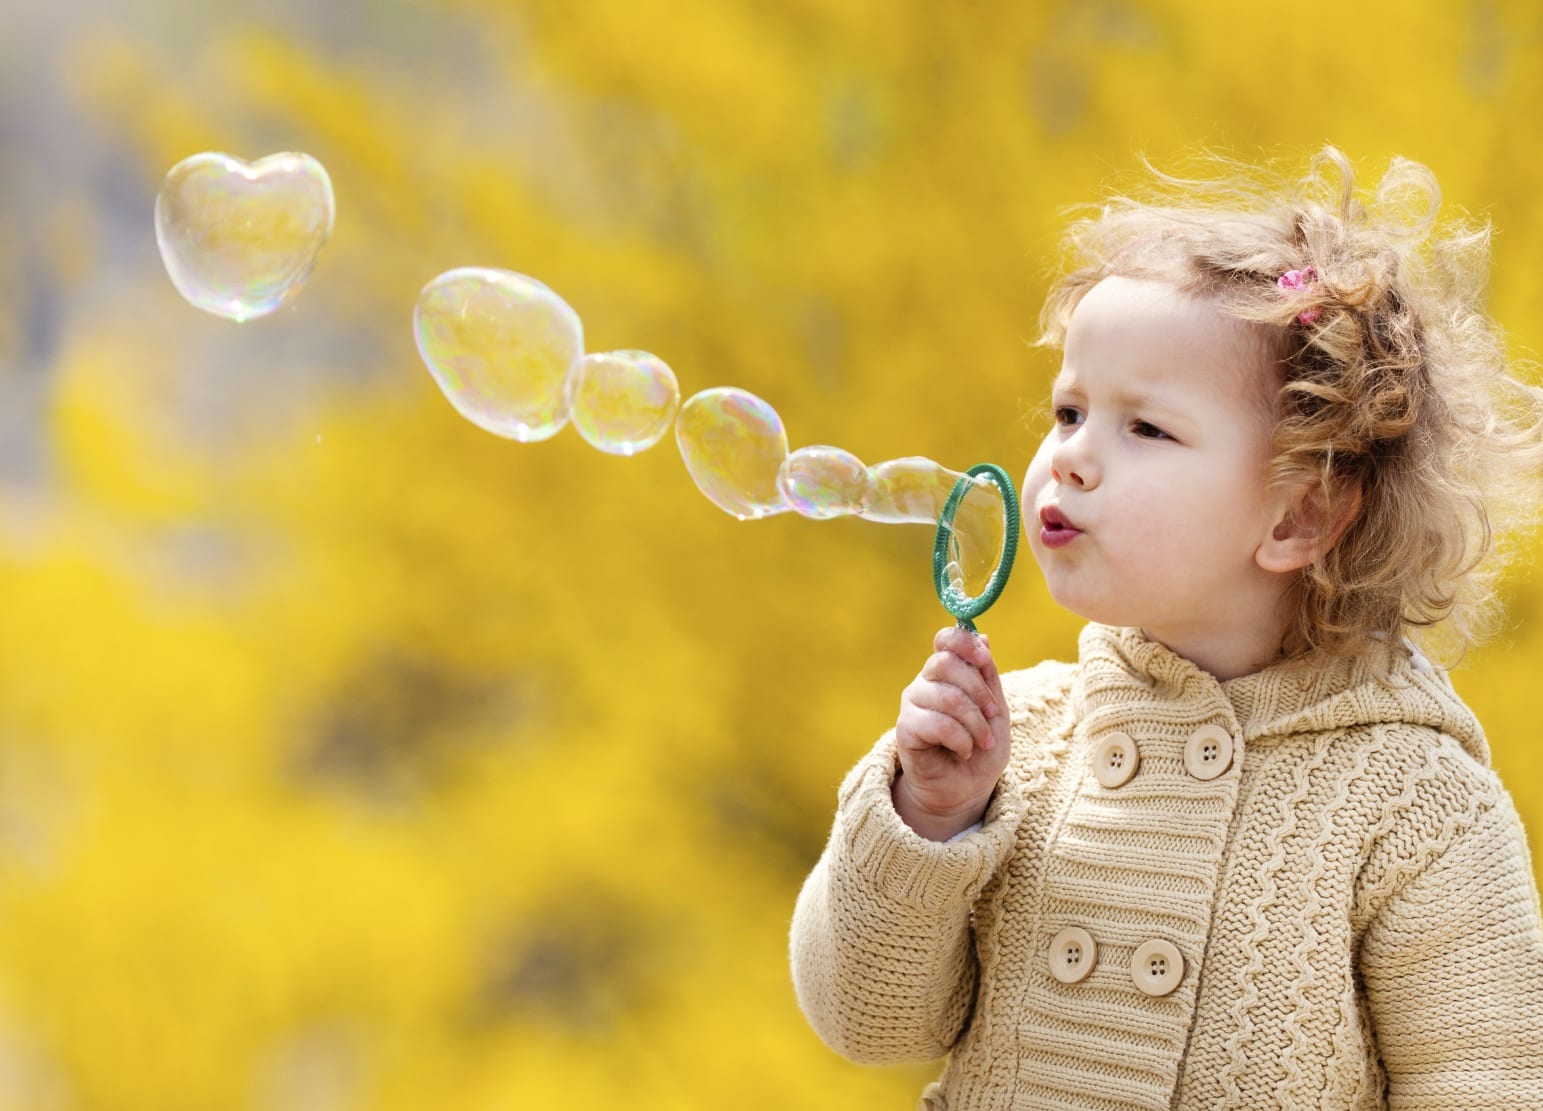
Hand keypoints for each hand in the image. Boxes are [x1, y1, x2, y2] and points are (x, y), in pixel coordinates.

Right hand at [892, 626, 1009, 840]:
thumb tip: (982, 636)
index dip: (965, 643)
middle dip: (978, 691)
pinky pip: (937, 724)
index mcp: (946, 673)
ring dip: (975, 723)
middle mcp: (925, 683)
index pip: (945, 640)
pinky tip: (963, 750)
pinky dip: (960, 739)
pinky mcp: (906, 729)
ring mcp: (912, 704)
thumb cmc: (981, 748)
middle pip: (945, 663)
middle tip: (991, 714)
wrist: (965, 789)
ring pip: (947, 697)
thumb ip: (987, 676)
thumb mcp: (995, 709)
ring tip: (981, 742)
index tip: (984, 658)